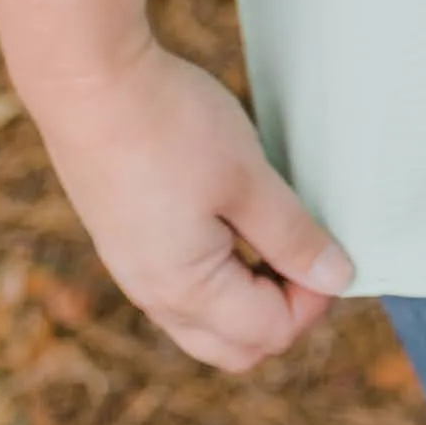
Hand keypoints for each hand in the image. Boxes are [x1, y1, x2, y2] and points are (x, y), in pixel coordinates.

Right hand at [23, 37, 354, 369]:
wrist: (86, 79)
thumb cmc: (170, 125)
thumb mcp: (247, 178)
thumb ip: (293, 236)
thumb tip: (338, 278)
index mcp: (187, 291)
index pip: (270, 332)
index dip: (314, 297)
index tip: (331, 247)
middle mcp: (152, 295)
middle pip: (235, 346)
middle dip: (282, 311)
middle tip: (306, 251)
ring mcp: (132, 270)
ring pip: (204, 321)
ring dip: (249, 294)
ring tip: (271, 229)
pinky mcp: (122, 240)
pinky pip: (179, 288)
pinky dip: (217, 275)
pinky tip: (229, 217)